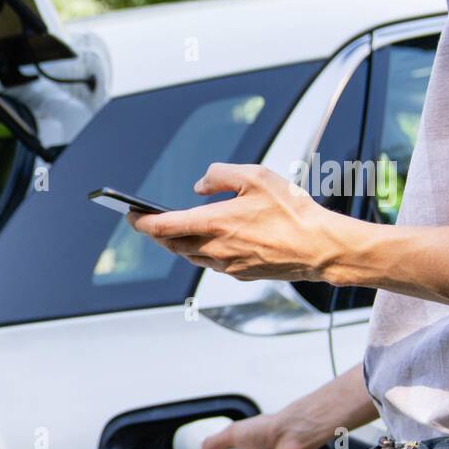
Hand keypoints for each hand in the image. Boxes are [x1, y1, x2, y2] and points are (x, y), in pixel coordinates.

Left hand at [125, 163, 341, 282]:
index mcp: (215, 223)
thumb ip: (220, 175)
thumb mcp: (255, 176)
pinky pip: (213, 263)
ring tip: (179, 229)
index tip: (130, 215)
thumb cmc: (292, 211)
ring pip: (192, 256)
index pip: (163, 226)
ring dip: (180, 243)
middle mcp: (216, 248)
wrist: (319, 247)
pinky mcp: (242, 274)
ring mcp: (228, 265)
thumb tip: (199, 186)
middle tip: (149, 221)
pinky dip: (205, 251)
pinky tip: (214, 239)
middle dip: (158, 233)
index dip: (141, 222)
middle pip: (172, 245)